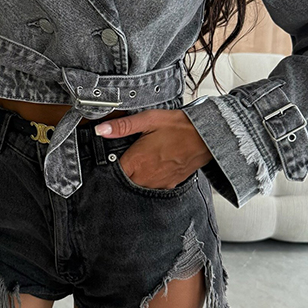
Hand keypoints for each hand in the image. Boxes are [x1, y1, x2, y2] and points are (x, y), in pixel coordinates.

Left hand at [94, 109, 213, 189]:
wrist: (206, 137)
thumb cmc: (179, 127)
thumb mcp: (149, 119)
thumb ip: (123, 126)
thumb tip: (101, 130)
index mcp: (137, 161)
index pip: (113, 172)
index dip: (109, 165)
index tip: (111, 156)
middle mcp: (146, 177)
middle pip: (124, 181)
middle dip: (123, 171)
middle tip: (127, 156)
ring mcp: (159, 183)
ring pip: (138, 186)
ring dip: (136, 176)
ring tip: (142, 160)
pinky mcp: (170, 185)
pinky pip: (154, 187)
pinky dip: (150, 179)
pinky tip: (154, 166)